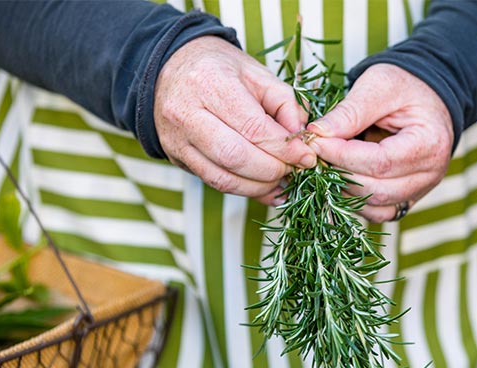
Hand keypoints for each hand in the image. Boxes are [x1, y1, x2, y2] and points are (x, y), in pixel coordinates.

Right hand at [154, 36, 315, 204]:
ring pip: (223, 178)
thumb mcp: (257, 73)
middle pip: (236, 157)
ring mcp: (177, 139)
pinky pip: (214, 182)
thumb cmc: (219, 68)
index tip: (306, 156)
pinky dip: (245, 190)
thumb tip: (301, 139)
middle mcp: (186, 113)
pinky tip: (265, 188)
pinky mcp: (176, 158)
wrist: (170, 68)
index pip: (253, 128)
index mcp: (209, 83)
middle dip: (273, 170)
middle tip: (294, 169)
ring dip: (260, 186)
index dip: (285, 148)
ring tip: (281, 180)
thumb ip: (285, 103)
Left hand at [307, 63, 453, 221]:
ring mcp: (421, 190)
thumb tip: (316, 134)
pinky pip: (379, 212)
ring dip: (344, 190)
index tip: (314, 141)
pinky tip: (339, 180)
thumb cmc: (404, 86)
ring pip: (376, 206)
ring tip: (325, 165)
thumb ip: (349, 111)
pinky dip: (355, 202)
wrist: (425, 97)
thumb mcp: (378, 85)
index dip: (341, 155)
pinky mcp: (408, 198)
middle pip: (377, 190)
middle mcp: (430, 173)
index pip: (379, 162)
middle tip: (314, 154)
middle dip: (339, 174)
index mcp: (429, 143)